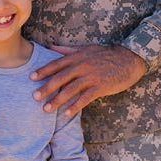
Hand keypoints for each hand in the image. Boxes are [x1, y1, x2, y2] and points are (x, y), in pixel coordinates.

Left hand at [30, 44, 147, 116]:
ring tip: (46, 109)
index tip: (31, 77)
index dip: (43, 70)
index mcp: (77, 56)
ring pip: (70, 90)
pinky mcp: (100, 87)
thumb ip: (67, 50)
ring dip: (57, 100)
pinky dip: (75, 106)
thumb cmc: (106, 54)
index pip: (57, 64)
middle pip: (60, 78)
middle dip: (46, 88)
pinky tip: (66, 113)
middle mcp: (82, 66)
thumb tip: (50, 47)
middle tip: (34, 97)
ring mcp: (91, 76)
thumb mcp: (86, 48)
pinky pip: (85, 98)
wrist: (128, 59)